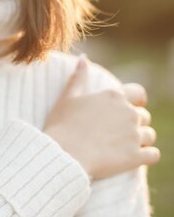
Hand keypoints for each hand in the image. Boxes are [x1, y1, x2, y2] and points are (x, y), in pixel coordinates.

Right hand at [44, 57, 159, 179]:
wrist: (62, 155)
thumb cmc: (62, 125)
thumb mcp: (67, 97)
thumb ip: (78, 77)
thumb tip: (83, 58)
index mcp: (114, 96)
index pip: (139, 94)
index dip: (136, 102)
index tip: (127, 110)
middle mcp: (128, 112)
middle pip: (144, 116)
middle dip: (135, 124)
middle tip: (117, 133)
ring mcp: (133, 134)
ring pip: (149, 135)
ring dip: (140, 140)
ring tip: (122, 147)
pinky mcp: (135, 155)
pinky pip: (153, 154)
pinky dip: (146, 156)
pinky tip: (133, 158)